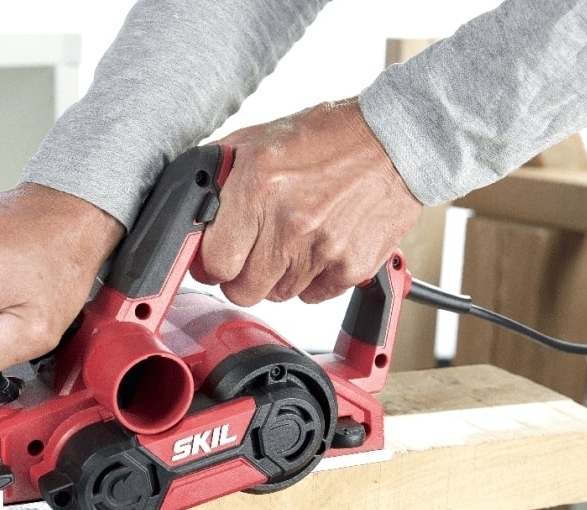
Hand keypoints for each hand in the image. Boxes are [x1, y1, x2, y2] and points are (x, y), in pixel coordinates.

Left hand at [192, 98, 422, 305]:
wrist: (395, 141)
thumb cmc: (328, 136)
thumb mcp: (259, 138)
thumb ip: (218, 172)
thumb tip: (191, 204)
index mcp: (256, 189)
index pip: (214, 263)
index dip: (211, 263)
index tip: (217, 257)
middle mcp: (288, 224)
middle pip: (242, 290)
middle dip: (239, 276)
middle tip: (251, 253)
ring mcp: (321, 250)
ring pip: (277, 295)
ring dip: (277, 276)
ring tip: (292, 240)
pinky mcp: (350, 267)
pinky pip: (313, 296)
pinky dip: (312, 279)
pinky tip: (318, 247)